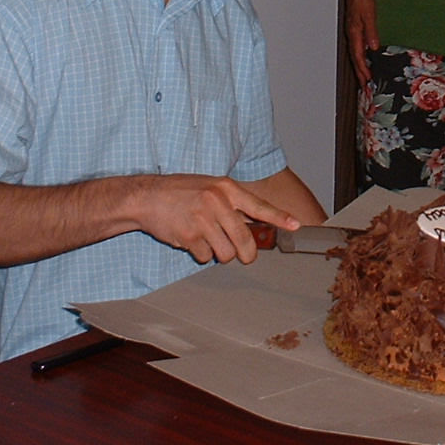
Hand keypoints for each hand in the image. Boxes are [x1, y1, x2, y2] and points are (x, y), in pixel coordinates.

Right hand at [133, 174, 300, 265]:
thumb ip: (230, 203)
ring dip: (219, 253)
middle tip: (243, 256)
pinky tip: (190, 240)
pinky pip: (206, 257)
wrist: (147, 196)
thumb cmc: (181, 192)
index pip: (259, 205)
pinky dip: (200, 254)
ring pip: (227, 253)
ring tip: (207, 240)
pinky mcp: (190, 236)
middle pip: (245, 239)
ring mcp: (204, 219)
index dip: (279, 217)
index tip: (296, 225)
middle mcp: (218, 202)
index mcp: (226, 188)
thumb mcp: (210, 187)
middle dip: (246, 253)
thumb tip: (252, 224)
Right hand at [344, 0, 379, 86]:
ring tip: (364, 76)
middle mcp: (351, 34)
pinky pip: (356, 46)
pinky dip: (359, 55)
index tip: (367, 79)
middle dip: (359, 71)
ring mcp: (352, 31)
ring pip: (354, 53)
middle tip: (365, 85)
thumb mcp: (369, 14)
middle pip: (354, 57)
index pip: (358, 55)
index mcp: (354, 32)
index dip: (362, 68)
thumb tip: (374, 47)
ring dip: (359, 65)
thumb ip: (371, 31)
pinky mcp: (354, 28)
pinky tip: (365, 58)